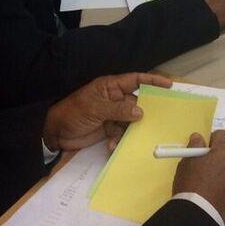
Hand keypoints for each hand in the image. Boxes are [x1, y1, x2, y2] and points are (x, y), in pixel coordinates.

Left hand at [43, 72, 172, 151]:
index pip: (136, 80)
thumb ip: (118, 109)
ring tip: (126, 138)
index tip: (169, 86)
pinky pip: (121, 133)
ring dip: (130, 130)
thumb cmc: (74, 112)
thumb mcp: (96, 108)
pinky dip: (119, 140)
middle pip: (137, 103)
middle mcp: (115, 99)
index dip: (152, 81)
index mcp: (111, 87)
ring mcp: (112, 115)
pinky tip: (112, 145)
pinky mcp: (108, 129)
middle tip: (160, 120)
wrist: (55, 133)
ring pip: (131, 121)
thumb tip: (140, 112)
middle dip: (146, 112)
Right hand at [172, 130, 224, 225]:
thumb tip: (199, 138)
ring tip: (207, 190)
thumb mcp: (187, 163)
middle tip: (202, 172)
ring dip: (223, 177)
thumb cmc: (191, 186)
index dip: (212, 140)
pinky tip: (213, 201)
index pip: (224, 136)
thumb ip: (195, 147)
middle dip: (218, 161)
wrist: (198, 219)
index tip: (202, 150)